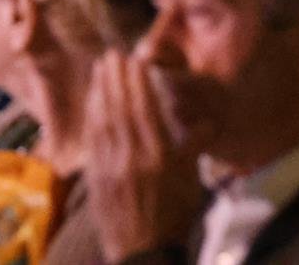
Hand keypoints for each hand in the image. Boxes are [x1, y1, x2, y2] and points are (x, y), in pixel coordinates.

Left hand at [82, 53, 205, 260]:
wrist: (144, 253)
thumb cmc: (174, 217)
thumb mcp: (191, 184)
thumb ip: (193, 149)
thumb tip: (206, 122)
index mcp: (160, 158)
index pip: (146, 111)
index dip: (138, 84)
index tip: (134, 60)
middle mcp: (133, 157)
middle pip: (122, 109)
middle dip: (117, 79)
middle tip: (112, 54)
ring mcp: (111, 166)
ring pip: (104, 120)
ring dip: (101, 91)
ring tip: (101, 68)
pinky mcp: (96, 174)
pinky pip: (93, 138)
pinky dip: (92, 115)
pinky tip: (93, 100)